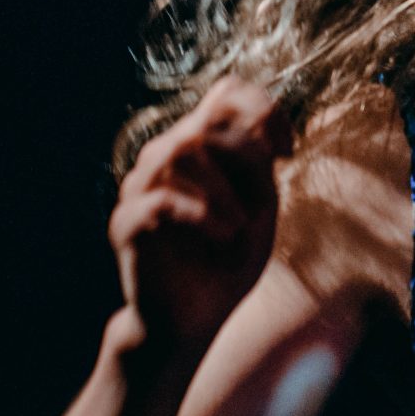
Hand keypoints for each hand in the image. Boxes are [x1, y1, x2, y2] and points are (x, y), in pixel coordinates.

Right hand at [109, 77, 295, 354]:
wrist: (191, 323)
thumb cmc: (228, 263)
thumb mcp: (259, 209)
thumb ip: (260, 166)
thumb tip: (261, 131)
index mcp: (198, 147)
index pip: (225, 92)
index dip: (262, 108)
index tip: (288, 151)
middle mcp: (163, 157)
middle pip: (206, 122)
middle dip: (246, 159)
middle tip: (262, 206)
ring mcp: (139, 187)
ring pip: (180, 150)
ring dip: (223, 189)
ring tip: (240, 227)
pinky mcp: (126, 222)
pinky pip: (161, 199)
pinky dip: (200, 214)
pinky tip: (222, 236)